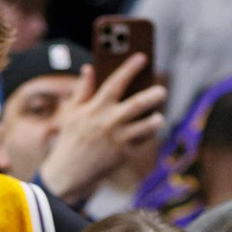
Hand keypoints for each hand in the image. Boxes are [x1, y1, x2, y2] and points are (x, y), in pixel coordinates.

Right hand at [38, 56, 165, 206]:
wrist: (69, 173)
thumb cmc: (71, 139)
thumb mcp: (72, 113)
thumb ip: (83, 90)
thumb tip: (89, 68)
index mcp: (96, 107)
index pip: (116, 82)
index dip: (130, 68)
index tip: (143, 57)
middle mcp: (109, 121)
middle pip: (138, 104)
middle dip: (153, 95)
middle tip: (162, 91)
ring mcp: (118, 139)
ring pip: (146, 126)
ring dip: (156, 120)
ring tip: (158, 116)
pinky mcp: (124, 155)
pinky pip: (143, 142)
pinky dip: (148, 135)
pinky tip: (150, 130)